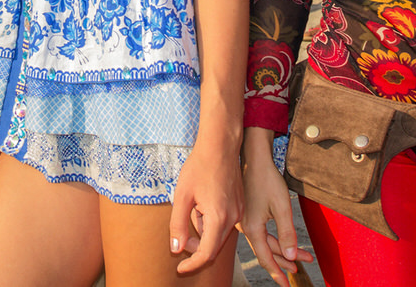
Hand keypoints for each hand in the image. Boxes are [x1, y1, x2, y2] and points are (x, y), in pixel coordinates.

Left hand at [169, 134, 241, 273]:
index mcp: (218, 217)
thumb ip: (178, 224)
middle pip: (213, 246)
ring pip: (218, 234)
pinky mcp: (239, 206)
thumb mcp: (182, 196)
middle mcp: (233, 218)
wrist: (220, 146)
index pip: (206, 253)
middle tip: (180, 236)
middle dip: (195, 246)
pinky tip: (201, 203)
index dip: (192, 264)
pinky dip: (211, 222)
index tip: (180, 269)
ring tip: (192, 207)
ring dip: (202, 231)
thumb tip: (176, 249)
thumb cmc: (199, 167)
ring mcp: (239, 212)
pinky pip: (224, 223)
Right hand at [240, 128, 312, 285]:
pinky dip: (275, 239)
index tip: (287, 284)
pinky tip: (285, 241)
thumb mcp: (282, 206)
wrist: (254, 158)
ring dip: (283, 249)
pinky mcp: (247, 214)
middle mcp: (245, 227)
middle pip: (267, 251)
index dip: (278, 272)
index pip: (266, 258)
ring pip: (265, 242)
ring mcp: (245, 220)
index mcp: (252, 228)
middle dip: (285, 261)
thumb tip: (292, 256)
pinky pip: (261, 232)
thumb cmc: (267, 179)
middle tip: (299, 269)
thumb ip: (287, 233)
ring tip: (301, 257)